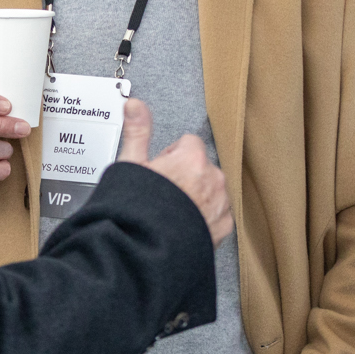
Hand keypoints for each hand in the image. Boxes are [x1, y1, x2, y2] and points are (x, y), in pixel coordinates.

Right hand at [119, 99, 232, 244]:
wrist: (145, 249)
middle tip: (162, 193)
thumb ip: (137, 131)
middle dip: (185, 176)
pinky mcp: (223, 228)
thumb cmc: (138, 209)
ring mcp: (221, 204)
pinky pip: (217, 214)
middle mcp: (213, 180)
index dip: (169, 156)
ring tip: (172, 211)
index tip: (159, 171)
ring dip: (196, 196)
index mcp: (193, 159)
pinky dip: (204, 218)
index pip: (188, 143)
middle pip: (201, 166)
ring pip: (211, 190)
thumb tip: (134, 104)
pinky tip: (184, 224)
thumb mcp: (131, 165)